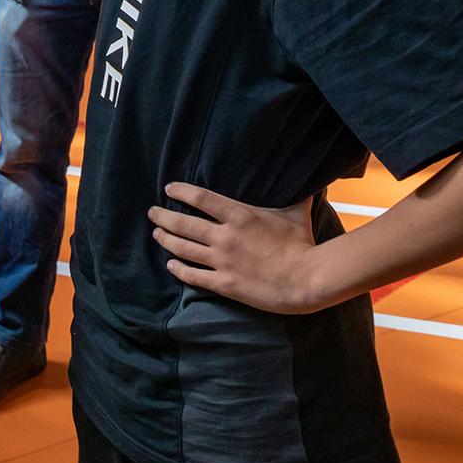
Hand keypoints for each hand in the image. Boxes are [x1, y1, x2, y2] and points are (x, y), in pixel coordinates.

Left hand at [149, 182, 326, 314]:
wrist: (309, 280)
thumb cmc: (304, 244)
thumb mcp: (296, 214)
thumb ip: (295, 196)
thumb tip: (309, 179)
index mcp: (239, 215)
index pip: (200, 197)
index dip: (180, 191)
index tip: (169, 188)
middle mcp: (225, 236)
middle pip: (182, 223)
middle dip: (163, 216)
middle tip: (153, 213)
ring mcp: (223, 260)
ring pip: (182, 248)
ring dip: (165, 239)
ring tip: (156, 234)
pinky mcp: (225, 283)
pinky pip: (193, 275)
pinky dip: (178, 269)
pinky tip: (171, 264)